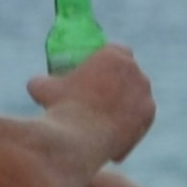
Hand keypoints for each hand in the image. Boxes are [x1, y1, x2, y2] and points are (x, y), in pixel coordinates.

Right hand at [30, 42, 153, 157]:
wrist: (80, 137)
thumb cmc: (60, 106)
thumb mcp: (41, 87)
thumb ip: (46, 81)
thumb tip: (39, 84)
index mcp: (115, 56)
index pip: (118, 49)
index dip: (109, 57)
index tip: (99, 66)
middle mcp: (137, 73)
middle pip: (131, 72)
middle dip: (120, 80)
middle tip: (103, 91)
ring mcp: (145, 96)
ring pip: (138, 95)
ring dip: (128, 100)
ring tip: (109, 112)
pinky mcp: (148, 118)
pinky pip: (141, 118)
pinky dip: (131, 122)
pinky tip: (118, 130)